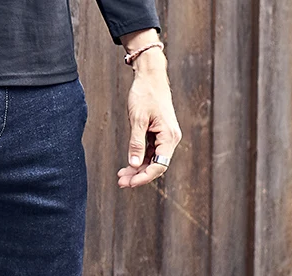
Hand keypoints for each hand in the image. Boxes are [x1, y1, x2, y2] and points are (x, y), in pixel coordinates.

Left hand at [117, 44, 181, 188]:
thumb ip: (136, 143)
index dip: (144, 177)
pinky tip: (127, 167)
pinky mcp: (158, 134)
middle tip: (120, 182)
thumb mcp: (137, 119)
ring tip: (121, 177)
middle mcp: (170, 138)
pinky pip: (150, 153)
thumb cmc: (145, 94)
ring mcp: (165, 137)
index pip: (159, 165)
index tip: (129, 183)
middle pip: (156, 165)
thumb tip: (133, 164)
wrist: (150, 76)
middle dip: (138, 176)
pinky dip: (138, 160)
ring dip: (137, 170)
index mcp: (169, 136)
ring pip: (152, 161)